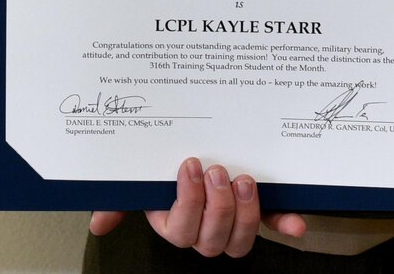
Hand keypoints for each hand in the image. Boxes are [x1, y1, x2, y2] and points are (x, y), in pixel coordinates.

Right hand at [89, 158, 307, 257]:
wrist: (197, 152)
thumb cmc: (164, 169)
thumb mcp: (139, 180)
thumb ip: (118, 199)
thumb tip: (97, 225)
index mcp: (175, 225)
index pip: (182, 228)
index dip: (189, 202)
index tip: (190, 165)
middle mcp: (204, 233)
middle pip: (212, 239)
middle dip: (218, 206)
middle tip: (219, 170)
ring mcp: (233, 226)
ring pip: (240, 241)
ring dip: (246, 213)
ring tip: (245, 179)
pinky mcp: (259, 215)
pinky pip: (273, 227)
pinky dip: (285, 225)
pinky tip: (296, 223)